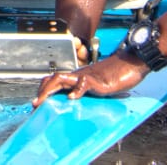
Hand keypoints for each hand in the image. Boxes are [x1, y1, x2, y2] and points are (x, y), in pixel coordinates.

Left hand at [32, 52, 147, 105]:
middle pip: (55, 78)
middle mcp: (80, 74)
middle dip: (42, 91)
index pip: (56, 80)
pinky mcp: (99, 80)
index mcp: (79, 77)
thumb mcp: (99, 86)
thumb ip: (89, 92)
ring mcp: (88, 76)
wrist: (131, 62)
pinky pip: (85, 83)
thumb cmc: (117, 75)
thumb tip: (79, 102)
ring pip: (63, 78)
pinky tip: (72, 98)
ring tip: (43, 102)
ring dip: (50, 90)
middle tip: (34, 105)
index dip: (44, 89)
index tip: (36, 103)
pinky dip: (77, 90)